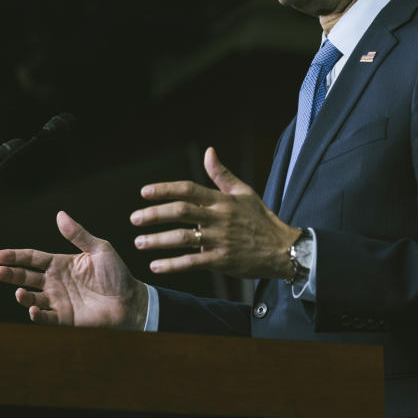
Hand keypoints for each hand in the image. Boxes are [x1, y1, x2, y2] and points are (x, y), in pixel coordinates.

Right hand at [0, 211, 147, 328]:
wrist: (130, 300)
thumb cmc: (116, 273)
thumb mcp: (99, 249)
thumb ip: (78, 235)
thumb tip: (60, 214)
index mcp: (61, 263)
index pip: (32, 258)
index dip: (15, 256)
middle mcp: (55, 281)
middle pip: (26, 277)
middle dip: (11, 274)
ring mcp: (58, 300)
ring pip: (32, 298)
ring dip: (22, 296)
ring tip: (20, 291)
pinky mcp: (64, 317)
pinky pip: (45, 317)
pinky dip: (36, 315)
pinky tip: (32, 310)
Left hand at [132, 147, 299, 278]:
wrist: (282, 248)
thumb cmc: (260, 219)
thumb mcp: (244, 192)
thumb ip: (222, 174)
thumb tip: (208, 151)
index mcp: (222, 200)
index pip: (189, 189)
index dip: (165, 189)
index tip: (144, 193)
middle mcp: (219, 218)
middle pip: (181, 211)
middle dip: (154, 214)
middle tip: (134, 219)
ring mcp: (221, 240)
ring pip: (183, 238)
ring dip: (158, 240)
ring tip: (139, 242)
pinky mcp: (222, 261)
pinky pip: (193, 262)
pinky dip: (173, 265)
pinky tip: (156, 266)